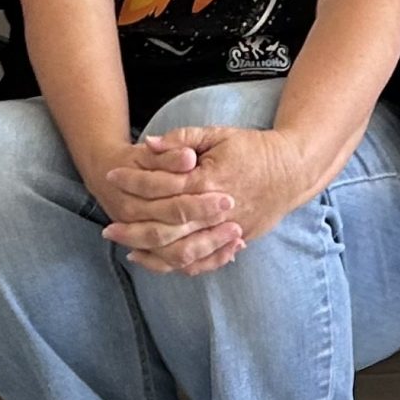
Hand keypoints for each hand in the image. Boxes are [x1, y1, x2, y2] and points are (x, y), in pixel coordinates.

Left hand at [109, 124, 307, 275]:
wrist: (292, 170)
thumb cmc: (253, 149)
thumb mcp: (217, 135)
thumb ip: (182, 140)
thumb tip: (148, 145)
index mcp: (206, 181)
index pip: (159, 187)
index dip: (132, 182)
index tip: (111, 177)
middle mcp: (213, 212)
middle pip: (165, 228)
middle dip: (133, 230)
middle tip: (108, 230)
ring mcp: (225, 230)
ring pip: (181, 251)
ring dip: (151, 253)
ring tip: (128, 249)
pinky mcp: (235, 241)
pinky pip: (203, 262)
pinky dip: (180, 265)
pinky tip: (161, 262)